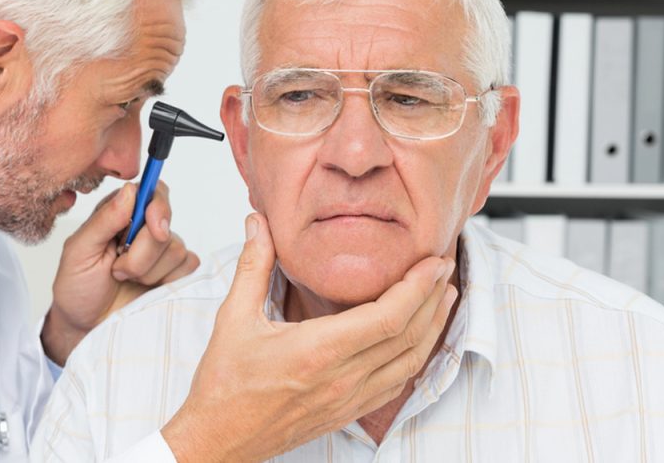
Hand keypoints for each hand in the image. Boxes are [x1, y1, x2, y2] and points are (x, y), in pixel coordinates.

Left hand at [41, 181, 199, 364]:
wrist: (86, 327)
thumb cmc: (77, 288)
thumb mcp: (79, 252)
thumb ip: (104, 220)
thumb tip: (131, 190)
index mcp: (120, 214)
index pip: (152, 192)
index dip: (157, 205)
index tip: (152, 225)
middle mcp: (144, 228)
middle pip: (164, 223)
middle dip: (142, 252)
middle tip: (118, 269)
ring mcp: (162, 252)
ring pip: (176, 249)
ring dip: (147, 271)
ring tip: (126, 280)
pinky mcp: (176, 274)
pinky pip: (188, 268)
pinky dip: (165, 281)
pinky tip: (146, 289)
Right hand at [161, 213, 456, 461]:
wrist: (219, 440)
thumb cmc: (224, 386)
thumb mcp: (233, 319)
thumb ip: (252, 266)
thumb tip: (257, 223)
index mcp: (318, 351)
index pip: (388, 316)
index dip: (417, 287)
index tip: (432, 261)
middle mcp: (342, 378)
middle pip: (409, 336)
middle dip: (433, 298)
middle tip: (444, 266)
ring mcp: (349, 399)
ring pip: (410, 362)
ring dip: (432, 327)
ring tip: (443, 297)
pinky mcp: (348, 413)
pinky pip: (396, 384)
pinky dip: (415, 357)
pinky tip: (418, 340)